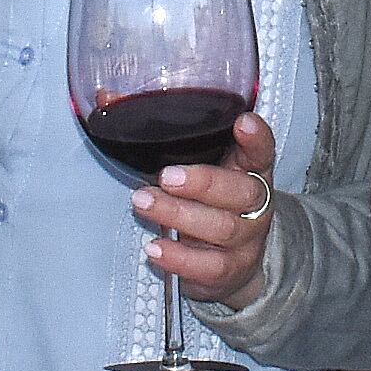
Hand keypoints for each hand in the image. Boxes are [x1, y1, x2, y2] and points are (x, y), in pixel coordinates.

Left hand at [149, 111, 279, 311]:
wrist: (235, 261)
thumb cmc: (209, 202)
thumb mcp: (197, 166)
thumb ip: (165, 136)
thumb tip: (107, 100)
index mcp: (250, 171)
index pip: (262, 151)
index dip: (256, 138)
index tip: (242, 122)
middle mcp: (256, 205)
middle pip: (242, 192)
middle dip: (203, 182)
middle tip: (166, 176)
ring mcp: (246, 240)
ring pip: (221, 228)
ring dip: (179, 215)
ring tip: (143, 202)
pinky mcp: (229, 271)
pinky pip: (208, 267)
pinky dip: (179, 258)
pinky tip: (154, 248)